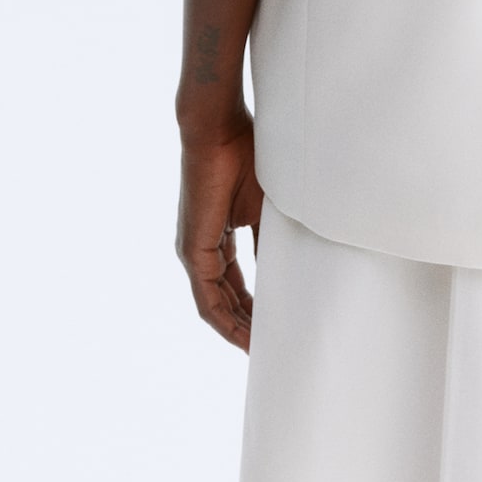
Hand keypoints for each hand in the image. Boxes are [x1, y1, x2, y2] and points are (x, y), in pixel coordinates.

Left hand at [176, 112, 262, 350]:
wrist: (219, 131)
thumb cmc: (244, 156)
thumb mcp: (265, 207)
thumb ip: (269, 240)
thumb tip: (289, 270)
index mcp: (217, 236)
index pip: (234, 284)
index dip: (253, 309)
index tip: (274, 327)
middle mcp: (201, 250)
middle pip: (224, 301)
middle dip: (247, 326)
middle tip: (272, 348)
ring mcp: (193, 253)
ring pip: (215, 307)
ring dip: (238, 330)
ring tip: (262, 351)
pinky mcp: (192, 253)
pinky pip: (207, 301)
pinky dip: (226, 322)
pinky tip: (245, 337)